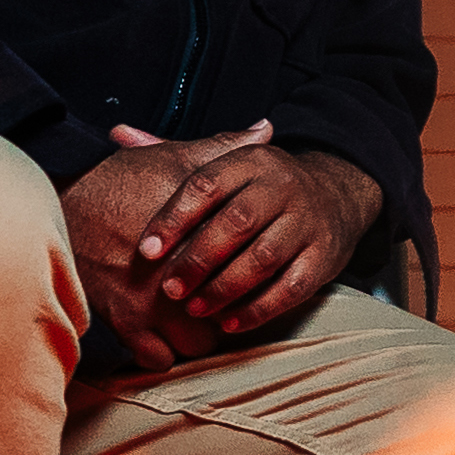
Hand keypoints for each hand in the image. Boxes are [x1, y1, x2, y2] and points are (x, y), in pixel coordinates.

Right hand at [63, 126, 261, 369]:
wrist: (54, 207)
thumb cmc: (114, 182)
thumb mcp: (172, 158)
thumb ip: (224, 150)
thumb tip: (265, 129)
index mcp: (199, 239)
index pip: (246, 272)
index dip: (248, 274)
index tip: (241, 269)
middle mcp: (179, 276)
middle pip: (226, 315)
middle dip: (224, 311)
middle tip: (214, 298)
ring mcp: (152, 304)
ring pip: (196, 345)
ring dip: (195, 335)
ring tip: (188, 318)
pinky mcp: (123, 323)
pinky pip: (158, 360)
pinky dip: (160, 352)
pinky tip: (159, 334)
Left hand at [118, 121, 383, 345]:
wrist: (336, 196)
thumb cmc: (261, 186)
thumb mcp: (225, 162)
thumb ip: (171, 153)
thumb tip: (118, 134)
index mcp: (252, 161)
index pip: (207, 184)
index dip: (174, 218)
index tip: (147, 249)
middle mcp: (283, 187)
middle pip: (237, 222)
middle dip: (198, 259)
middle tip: (169, 289)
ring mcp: (307, 223)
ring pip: (263, 258)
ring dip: (224, 288)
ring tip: (195, 309)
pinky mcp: (323, 258)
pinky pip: (290, 288)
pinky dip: (258, 309)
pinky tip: (229, 321)